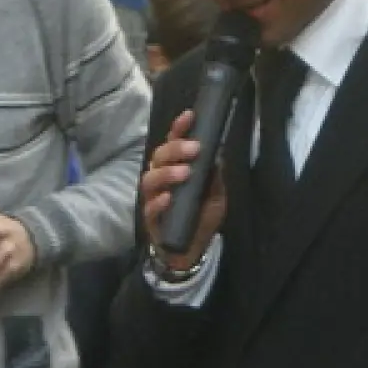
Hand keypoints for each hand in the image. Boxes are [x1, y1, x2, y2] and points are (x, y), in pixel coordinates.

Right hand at [139, 110, 222, 272]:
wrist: (190, 250)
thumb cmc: (200, 217)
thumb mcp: (215, 196)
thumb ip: (215, 177)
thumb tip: (218, 153)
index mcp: (174, 167)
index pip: (173, 143)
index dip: (179, 129)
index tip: (190, 116)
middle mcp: (160, 178)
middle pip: (159, 156)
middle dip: (176, 149)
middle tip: (195, 149)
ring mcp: (153, 198)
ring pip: (150, 178)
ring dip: (167, 173)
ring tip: (185, 173)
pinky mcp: (150, 219)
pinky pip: (150, 208)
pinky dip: (159, 202)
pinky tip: (169, 198)